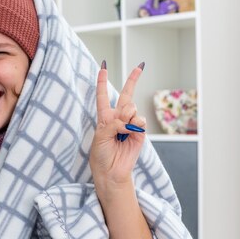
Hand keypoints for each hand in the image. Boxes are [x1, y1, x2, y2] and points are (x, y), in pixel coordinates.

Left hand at [89, 63, 146, 196]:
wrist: (111, 171)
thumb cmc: (101, 155)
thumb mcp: (99, 136)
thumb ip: (112, 124)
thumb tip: (129, 120)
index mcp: (104, 118)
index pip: (103, 96)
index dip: (102, 82)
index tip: (103, 67)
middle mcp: (118, 118)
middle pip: (126, 95)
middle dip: (133, 80)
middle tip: (140, 66)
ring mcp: (130, 124)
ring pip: (132, 108)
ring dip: (127, 115)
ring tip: (122, 130)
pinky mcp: (140, 133)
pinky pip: (140, 120)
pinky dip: (135, 124)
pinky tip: (130, 132)